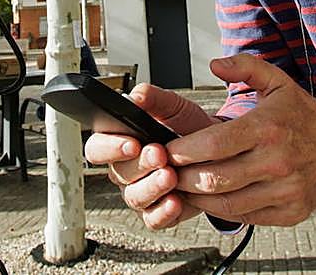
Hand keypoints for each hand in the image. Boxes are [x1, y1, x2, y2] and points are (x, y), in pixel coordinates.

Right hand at [83, 83, 217, 229]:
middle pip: (117, 173)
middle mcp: (125, 170)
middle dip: (139, 164)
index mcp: (120, 142)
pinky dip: (163, 212)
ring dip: (152, 187)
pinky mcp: (156, 213)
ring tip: (171, 176)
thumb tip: (136, 95)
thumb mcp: (174, 108)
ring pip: (134, 197)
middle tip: (159, 154)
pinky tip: (176, 201)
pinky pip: (152, 219)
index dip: (110, 147)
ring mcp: (139, 192)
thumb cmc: (189, 130)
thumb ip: (154, 99)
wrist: (217, 154)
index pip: (98, 147)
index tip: (131, 143)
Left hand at [166, 54, 315, 226]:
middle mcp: (276, 161)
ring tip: (183, 188)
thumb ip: (243, 67)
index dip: (183, 151)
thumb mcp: (276, 80)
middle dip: (183, 178)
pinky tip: (211, 199)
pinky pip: (246, 217)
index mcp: (267, 128)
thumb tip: (215, 64)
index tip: (167, 150)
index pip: (213, 144)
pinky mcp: (290, 211)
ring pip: (227, 204)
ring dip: (198, 199)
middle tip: (167, 173)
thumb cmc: (303, 115)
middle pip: (215, 179)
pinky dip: (223, 211)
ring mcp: (285, 190)